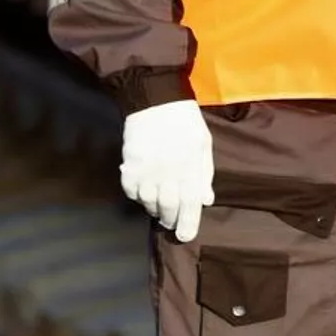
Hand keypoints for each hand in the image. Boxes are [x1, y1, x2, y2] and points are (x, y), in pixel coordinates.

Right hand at [119, 99, 214, 242]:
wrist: (156, 99)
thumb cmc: (185, 120)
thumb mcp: (203, 143)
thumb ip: (205, 173)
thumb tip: (206, 200)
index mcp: (189, 166)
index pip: (189, 203)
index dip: (188, 223)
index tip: (186, 236)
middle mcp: (168, 171)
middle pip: (168, 206)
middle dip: (171, 220)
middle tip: (172, 224)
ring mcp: (146, 169)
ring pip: (149, 201)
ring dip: (154, 210)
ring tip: (159, 210)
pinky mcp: (130, 165)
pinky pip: (131, 191)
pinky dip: (137, 197)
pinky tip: (144, 194)